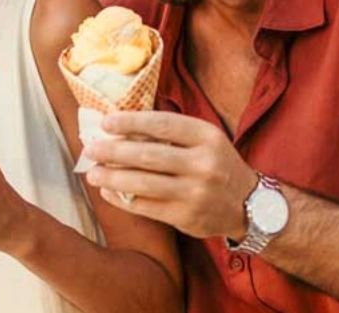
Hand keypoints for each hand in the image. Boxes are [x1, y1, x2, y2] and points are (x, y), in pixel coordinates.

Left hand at [80, 111, 257, 240]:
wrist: (248, 205)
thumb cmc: (218, 164)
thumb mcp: (206, 141)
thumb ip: (173, 132)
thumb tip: (123, 125)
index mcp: (207, 137)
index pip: (163, 125)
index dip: (131, 122)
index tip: (106, 122)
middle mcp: (204, 164)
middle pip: (149, 155)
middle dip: (114, 151)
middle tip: (90, 148)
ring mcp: (195, 193)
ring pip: (144, 184)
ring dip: (113, 177)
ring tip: (92, 173)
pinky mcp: (186, 217)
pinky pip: (146, 207)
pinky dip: (123, 199)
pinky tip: (109, 191)